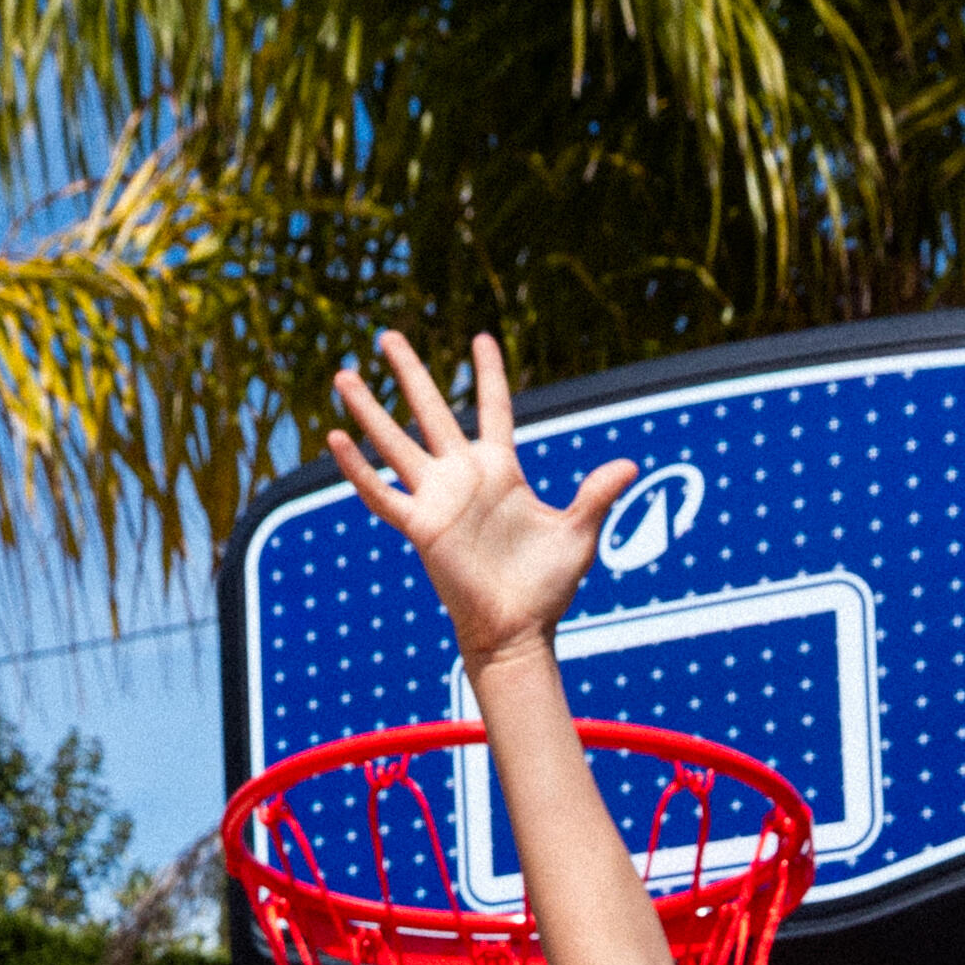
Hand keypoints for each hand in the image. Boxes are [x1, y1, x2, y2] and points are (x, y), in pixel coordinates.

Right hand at [325, 330, 637, 672]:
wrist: (518, 630)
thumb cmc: (547, 586)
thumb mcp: (578, 533)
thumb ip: (596, 495)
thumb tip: (629, 465)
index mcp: (502, 470)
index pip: (494, 408)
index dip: (489, 373)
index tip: (481, 338)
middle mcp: (464, 476)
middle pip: (431, 410)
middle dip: (410, 372)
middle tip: (388, 335)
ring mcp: (438, 499)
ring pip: (396, 442)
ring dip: (369, 409)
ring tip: (344, 373)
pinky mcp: (421, 527)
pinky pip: (382, 494)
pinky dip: (358, 469)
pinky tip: (335, 440)